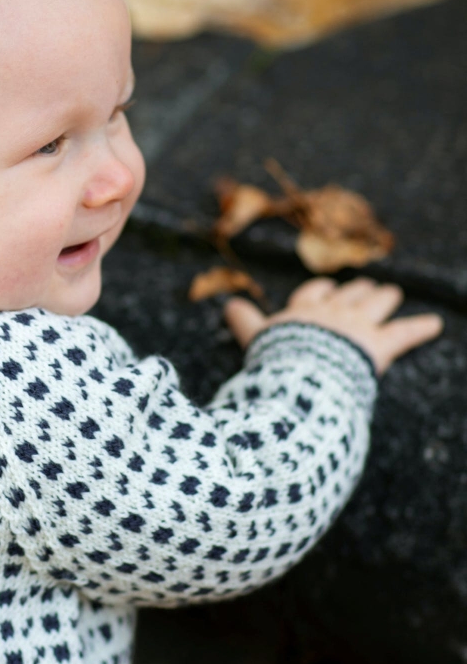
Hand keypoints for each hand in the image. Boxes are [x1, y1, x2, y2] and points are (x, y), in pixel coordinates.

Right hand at [224, 276, 442, 374]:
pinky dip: (422, 328)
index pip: (312, 294)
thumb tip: (227, 305)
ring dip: (384, 297)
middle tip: (367, 286)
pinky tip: (435, 324)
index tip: (324, 289)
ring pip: (376, 304)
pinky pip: (405, 332)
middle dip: (358, 290)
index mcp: (302, 313)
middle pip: (348, 294)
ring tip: (391, 293)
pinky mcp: (379, 344)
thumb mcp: (254, 339)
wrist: (300, 376)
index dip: (319, 291)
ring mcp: (357, 325)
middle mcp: (332, 313)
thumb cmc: (274, 360)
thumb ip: (245, 322)